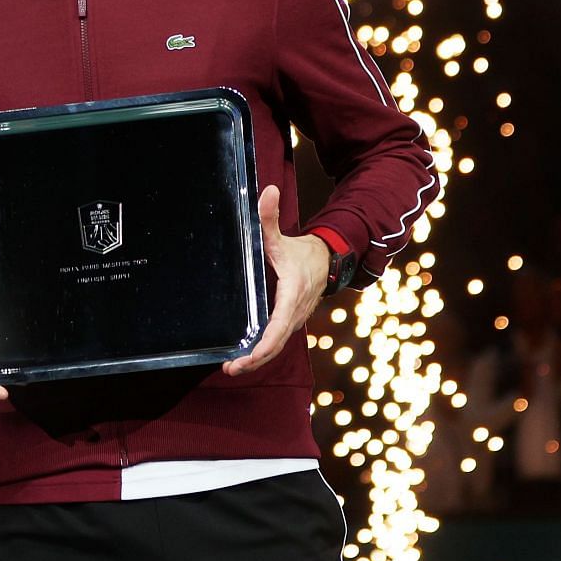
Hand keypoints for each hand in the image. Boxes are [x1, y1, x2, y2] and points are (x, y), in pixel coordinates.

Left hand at [224, 184, 329, 376]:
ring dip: (257, 359)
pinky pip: (278, 340)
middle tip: (230, 369)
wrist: (329, 259)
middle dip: (255, 360)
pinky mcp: (292, 320)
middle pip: (276, 343)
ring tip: (233, 368)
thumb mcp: (282, 236)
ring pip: (277, 345)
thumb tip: (268, 191)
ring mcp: (295, 318)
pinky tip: (245, 357)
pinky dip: (263, 351)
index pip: (278, 325)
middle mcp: (296, 311)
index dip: (264, 345)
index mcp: (292, 293)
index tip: (248, 356)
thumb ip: (270, 218)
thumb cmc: (303, 251)